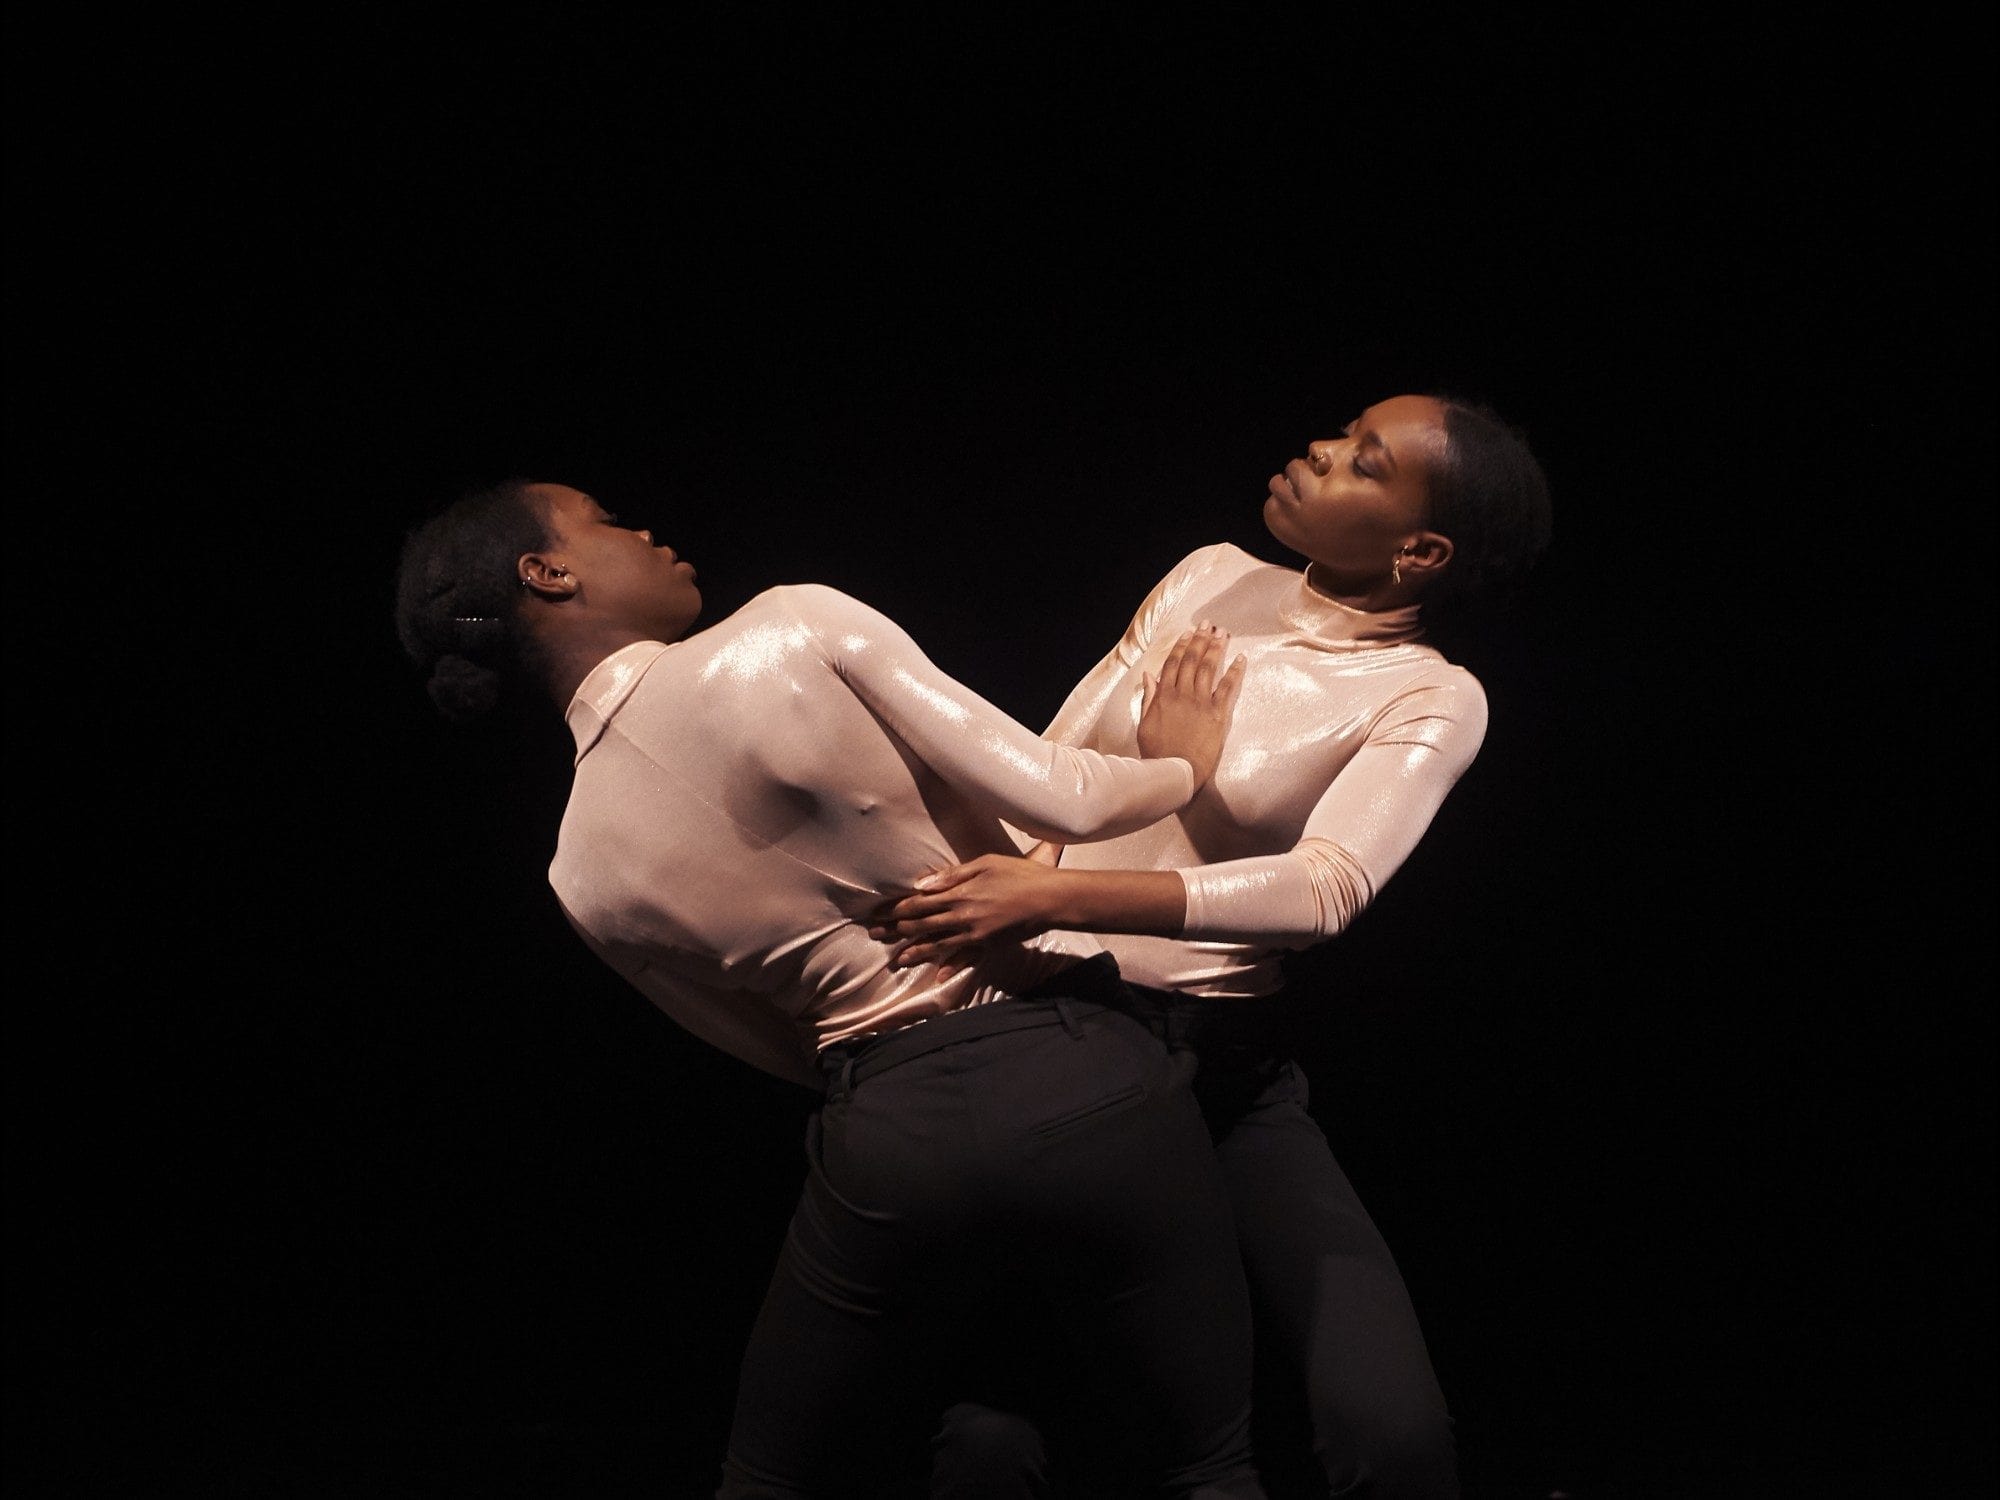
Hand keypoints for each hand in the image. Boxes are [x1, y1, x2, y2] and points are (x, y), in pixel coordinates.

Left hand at [866, 854, 1062, 968]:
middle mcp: (962, 917)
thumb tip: (922, 884)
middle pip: (921, 926)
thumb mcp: (985, 863)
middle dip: (895, 931)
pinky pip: (964, 958)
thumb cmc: (1020, 875)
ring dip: (914, 953)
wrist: (1050, 899)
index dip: (895, 909)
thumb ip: (953, 875)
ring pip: (937, 946)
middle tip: (874, 935)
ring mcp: (975, 935)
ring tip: (895, 960)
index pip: (918, 903)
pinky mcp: (988, 946)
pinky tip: (937, 977)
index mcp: (959, 893)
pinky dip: (950, 967)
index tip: (877, 913)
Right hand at [1137, 623, 1245, 788]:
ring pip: (1208, 669)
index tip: (1188, 632)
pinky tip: (1240, 658)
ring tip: (1222, 633)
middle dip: (1200, 640)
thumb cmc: (1157, 753)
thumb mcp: (1144, 724)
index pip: (1173, 664)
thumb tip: (1150, 675)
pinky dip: (1234, 671)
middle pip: (1192, 660)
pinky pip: (1228, 688)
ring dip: (1216, 648)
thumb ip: (1148, 698)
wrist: (1175, 772)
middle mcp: (1182, 694)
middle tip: (1208, 624)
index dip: (1181, 645)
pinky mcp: (1217, 714)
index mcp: (1163, 696)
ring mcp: (1200, 703)